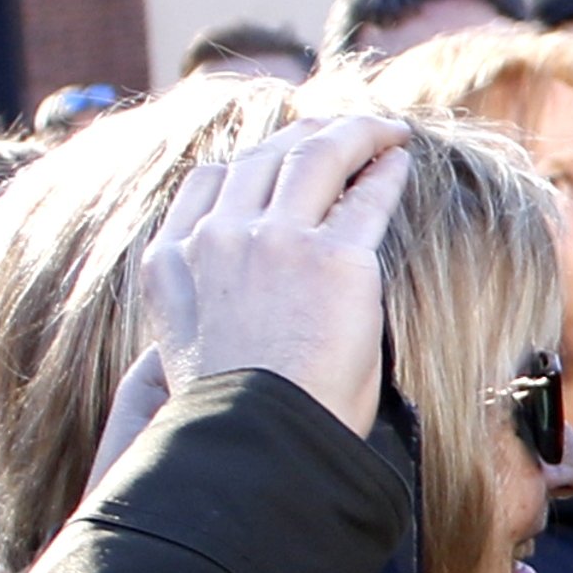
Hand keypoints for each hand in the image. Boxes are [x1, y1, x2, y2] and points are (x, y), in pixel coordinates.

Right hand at [149, 116, 410, 434]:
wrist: (258, 444)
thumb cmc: (233, 413)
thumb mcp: (191, 341)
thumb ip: (207, 292)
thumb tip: (244, 283)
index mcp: (172, 260)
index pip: (210, 179)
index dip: (254, 157)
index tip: (284, 148)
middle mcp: (218, 239)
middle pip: (265, 156)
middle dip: (309, 133)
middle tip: (344, 128)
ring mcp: (274, 243)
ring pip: (316, 155)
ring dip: (355, 133)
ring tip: (384, 131)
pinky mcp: (334, 259)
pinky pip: (367, 198)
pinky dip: (386, 172)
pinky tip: (400, 161)